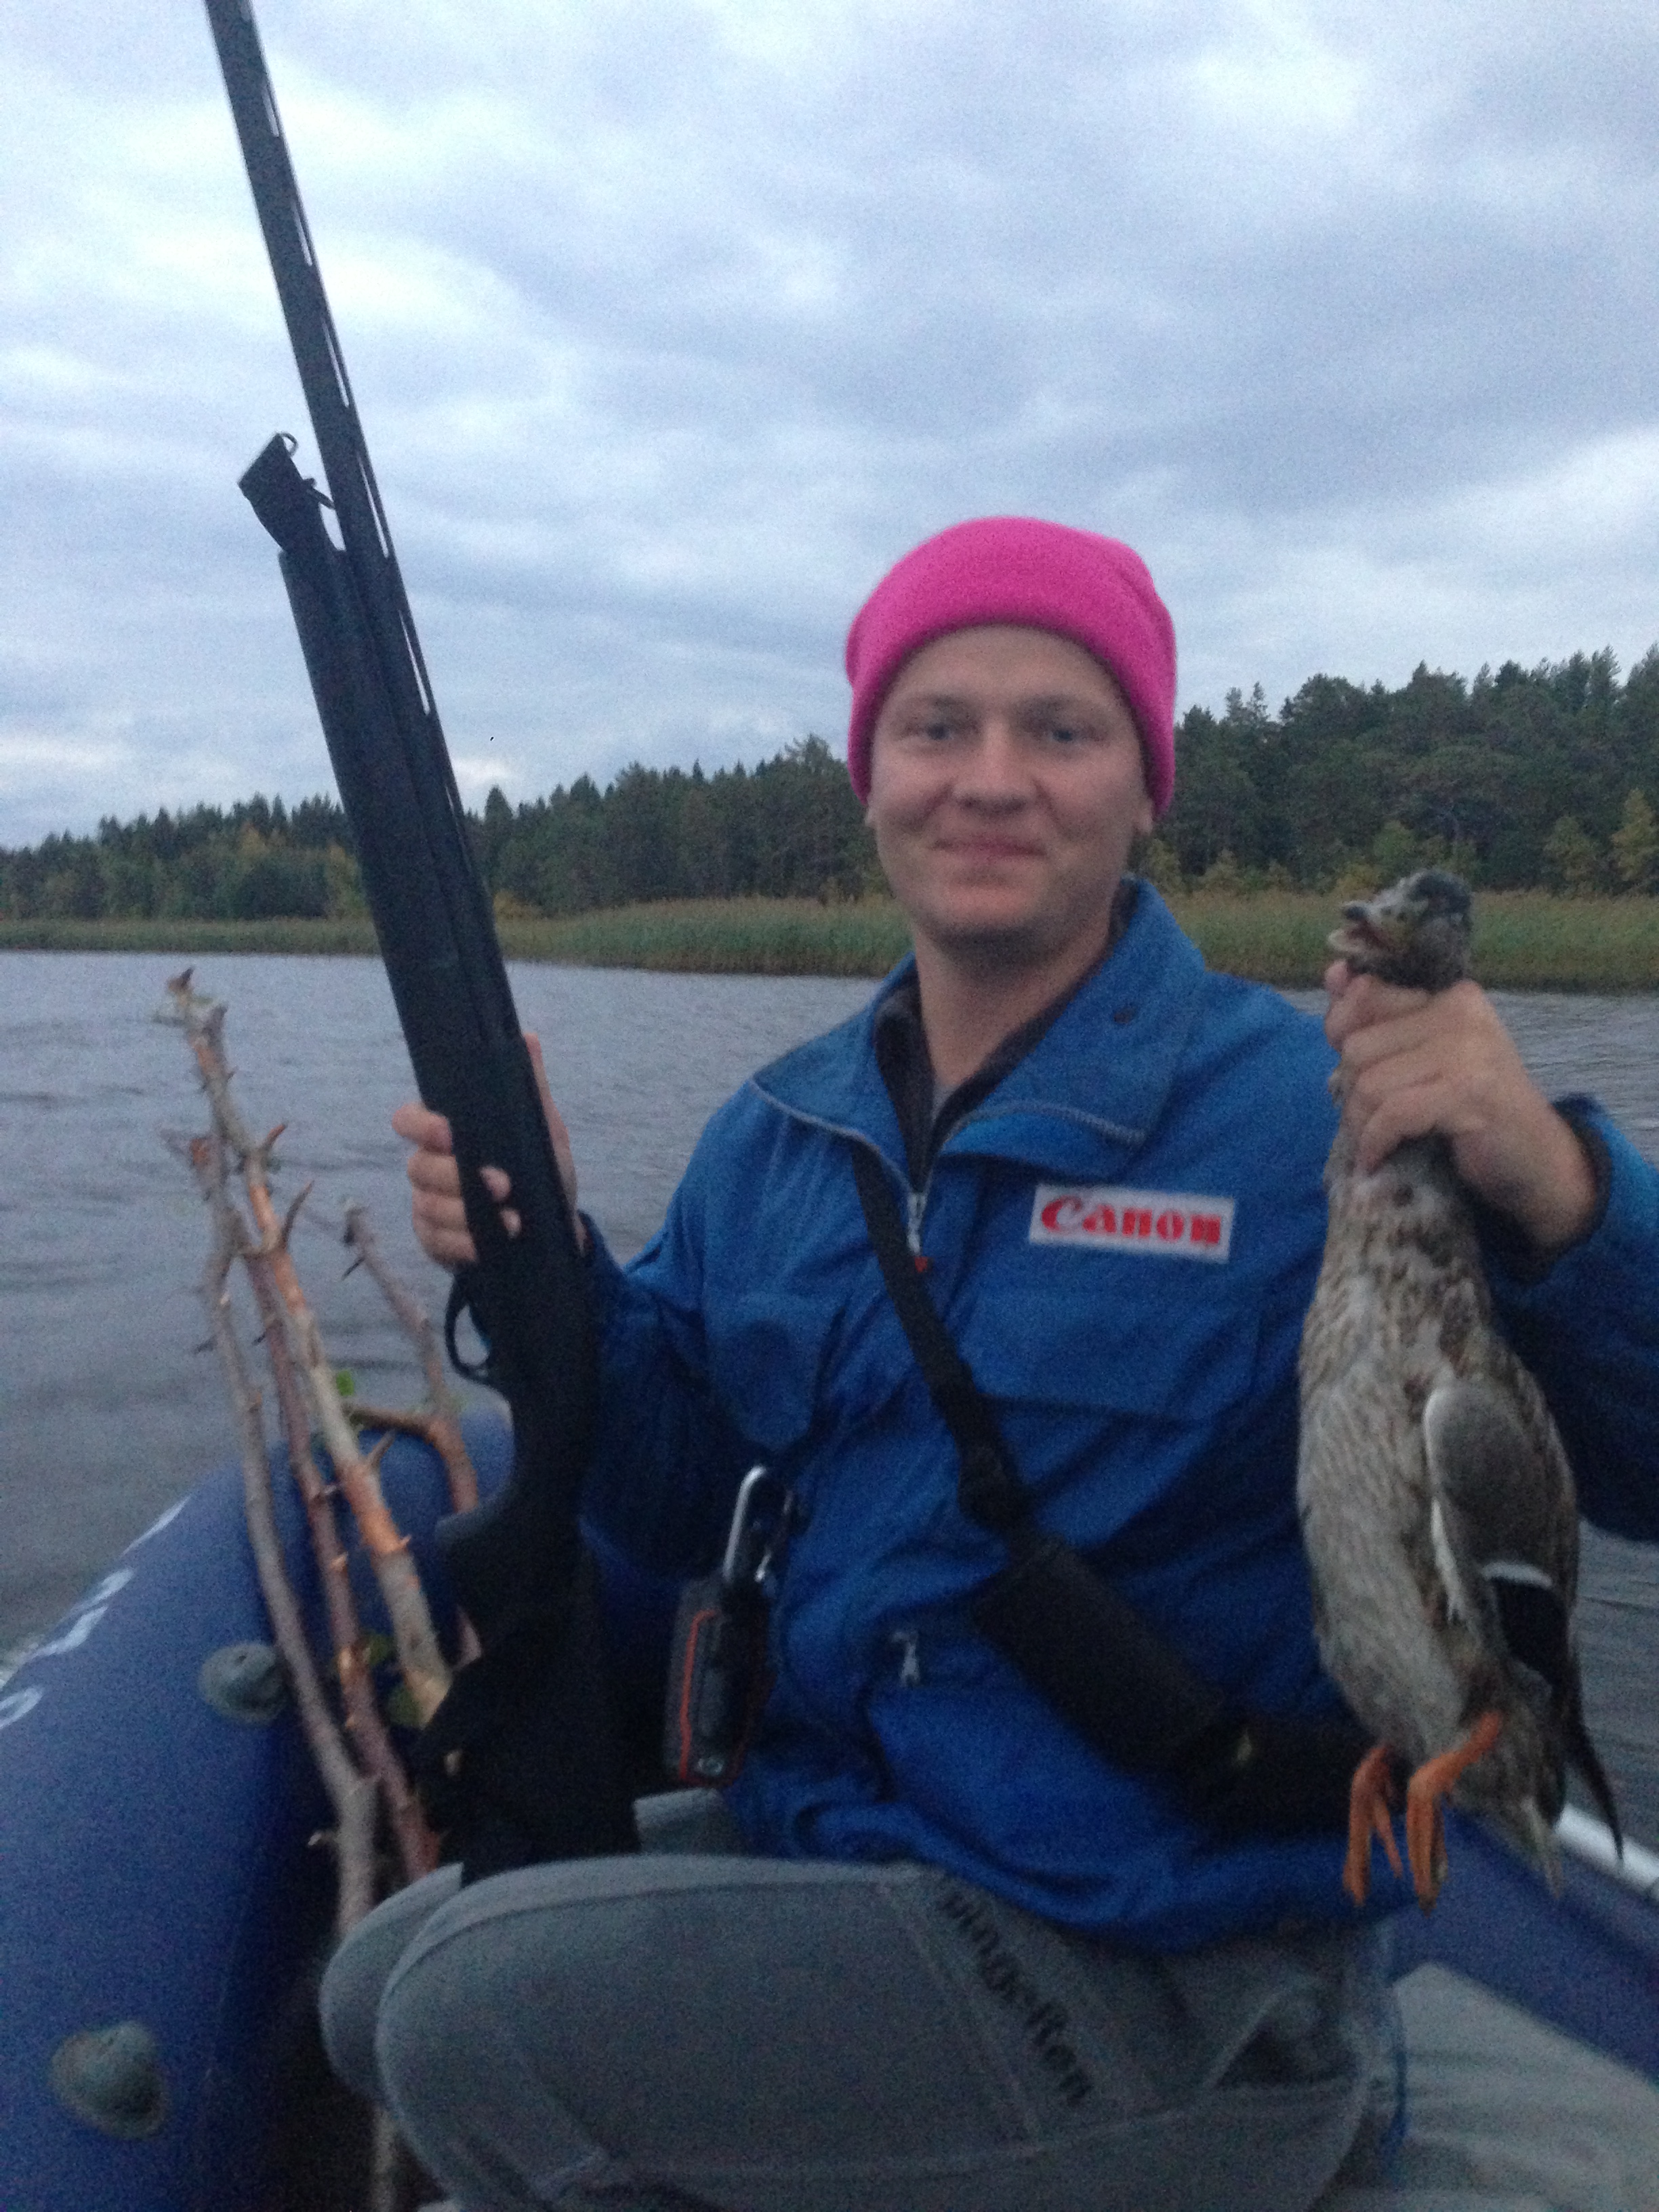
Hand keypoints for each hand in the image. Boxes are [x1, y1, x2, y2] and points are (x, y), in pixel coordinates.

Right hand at [391, 1034, 584, 1268]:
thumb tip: (526, 1038)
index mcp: (447, 1133)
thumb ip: (530, 1087)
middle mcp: (430, 1166)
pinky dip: (462, 1244)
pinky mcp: (435, 1239)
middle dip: (457, 1177)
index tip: (450, 1133)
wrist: (554, 1229)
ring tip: (511, 1221)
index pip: (409, 1119)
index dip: (420, 1125)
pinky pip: (434, 1240)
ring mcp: (428, 1204)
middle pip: (417, 1167)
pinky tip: (487, 1244)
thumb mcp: (544, 1131)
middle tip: (502, 1184)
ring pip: (427, 1206)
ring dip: (467, 1214)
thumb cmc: (541, 1171)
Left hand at [1324, 964, 1597, 1253]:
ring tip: (1372, 1139)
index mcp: (1452, 995)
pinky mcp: (1468, 1093)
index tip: (1348, 1067)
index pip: (1365, 994)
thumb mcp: (1426, 1056)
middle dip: (1350, 1090)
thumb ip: (1380, 1017)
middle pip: (1358, 1046)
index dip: (1341, 1032)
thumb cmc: (1474, 1108)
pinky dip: (1375, 1142)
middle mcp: (1461, 1012)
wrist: (1536, 1157)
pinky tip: (1377, 1157)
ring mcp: (1468, 1051)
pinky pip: (1392, 1114)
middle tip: (1366, 1117)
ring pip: (1370, 1083)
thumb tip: (1333, 973)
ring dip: (1360, 1122)